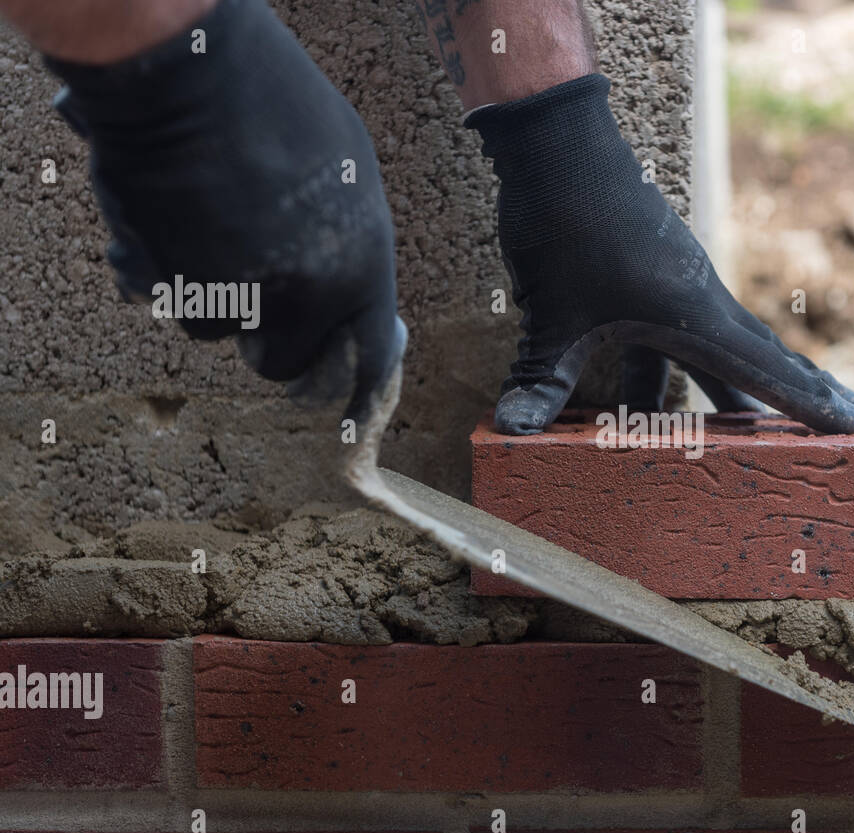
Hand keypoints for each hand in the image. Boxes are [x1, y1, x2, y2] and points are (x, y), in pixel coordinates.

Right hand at [47, 0, 404, 424]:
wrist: (189, 74)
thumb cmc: (278, 104)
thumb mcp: (351, 173)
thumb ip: (351, 245)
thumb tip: (347, 289)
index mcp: (359, 268)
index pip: (368, 358)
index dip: (356, 390)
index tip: (348, 419)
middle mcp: (301, 295)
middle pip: (280, 360)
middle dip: (267, 337)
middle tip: (257, 294)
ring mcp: (231, 294)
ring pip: (216, 327)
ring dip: (213, 293)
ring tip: (212, 222)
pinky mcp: (167, 284)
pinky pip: (168, 299)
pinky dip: (166, 270)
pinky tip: (171, 217)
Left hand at [465, 73, 853, 434]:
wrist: (558, 141)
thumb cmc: (567, 223)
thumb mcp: (554, 314)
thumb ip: (542, 376)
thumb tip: (514, 432)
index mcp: (693, 315)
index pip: (766, 372)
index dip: (810, 403)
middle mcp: (698, 300)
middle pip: (759, 358)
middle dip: (795, 393)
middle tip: (844, 415)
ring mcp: (677, 284)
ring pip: (718, 347)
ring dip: (731, 389)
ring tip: (746, 427)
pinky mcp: (650, 275)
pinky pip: (675, 336)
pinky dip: (672, 372)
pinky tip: (641, 402)